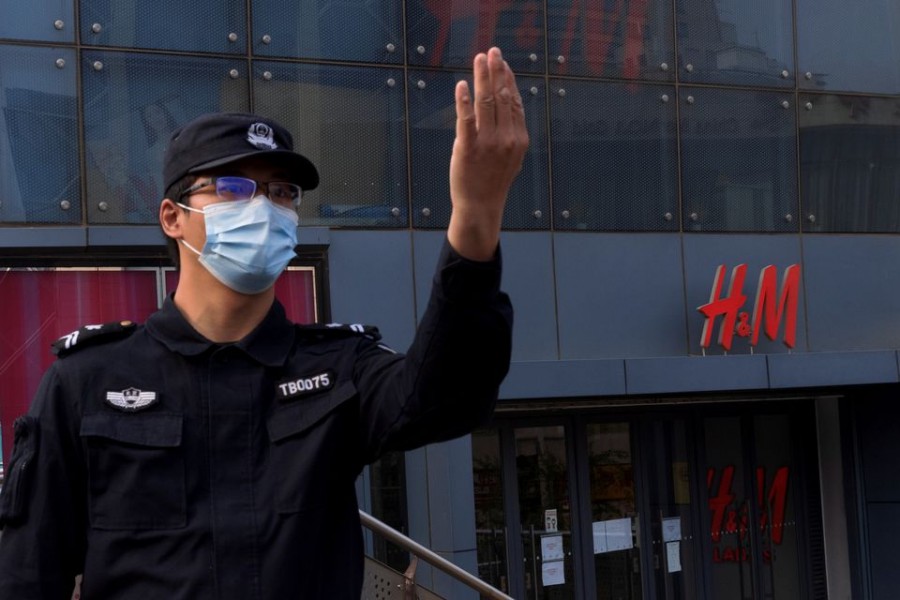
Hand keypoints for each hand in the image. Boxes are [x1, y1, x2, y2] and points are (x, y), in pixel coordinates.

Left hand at [448, 47, 529, 260]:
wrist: (481, 206)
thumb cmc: (493, 180)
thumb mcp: (512, 156)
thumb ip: (511, 131)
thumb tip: (508, 104)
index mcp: (519, 138)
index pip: (514, 101)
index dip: (508, 79)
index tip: (502, 62)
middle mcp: (506, 138)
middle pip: (501, 97)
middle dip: (496, 71)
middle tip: (491, 51)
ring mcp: (487, 143)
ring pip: (485, 103)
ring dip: (482, 77)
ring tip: (479, 59)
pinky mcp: (468, 149)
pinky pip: (466, 120)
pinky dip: (464, 101)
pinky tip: (463, 85)